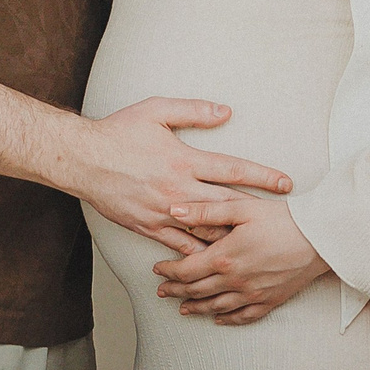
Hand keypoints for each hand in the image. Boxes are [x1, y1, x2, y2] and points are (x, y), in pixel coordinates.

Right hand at [71, 98, 291, 255]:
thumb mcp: (156, 110)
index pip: (233, 169)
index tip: (287, 183)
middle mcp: (178, 189)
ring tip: (259, 242)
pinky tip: (219, 259)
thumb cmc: (119, 132)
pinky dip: (202, 253)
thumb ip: (193, 110)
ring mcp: (165, 212)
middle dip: (258, 212)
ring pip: (208, 230)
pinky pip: (181, 246)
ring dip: (234, 236)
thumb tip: (226, 111)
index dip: (263, 176)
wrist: (82, 160)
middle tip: (284, 219)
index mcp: (183, 160)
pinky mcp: (150, 227)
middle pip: (228, 204)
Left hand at [152, 196, 328, 324]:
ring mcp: (253, 294)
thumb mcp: (241, 207)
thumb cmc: (283, 218)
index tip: (158, 270)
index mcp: (225, 257)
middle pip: (197, 291)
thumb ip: (205, 211)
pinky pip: (243, 316)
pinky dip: (227, 319)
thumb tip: (175, 211)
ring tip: (183, 307)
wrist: (320, 238)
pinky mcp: (270, 300)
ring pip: (216, 307)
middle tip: (162, 291)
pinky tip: (218, 318)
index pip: (186, 270)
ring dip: (196, 307)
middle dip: (176, 291)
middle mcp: (235, 280)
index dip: (168, 272)